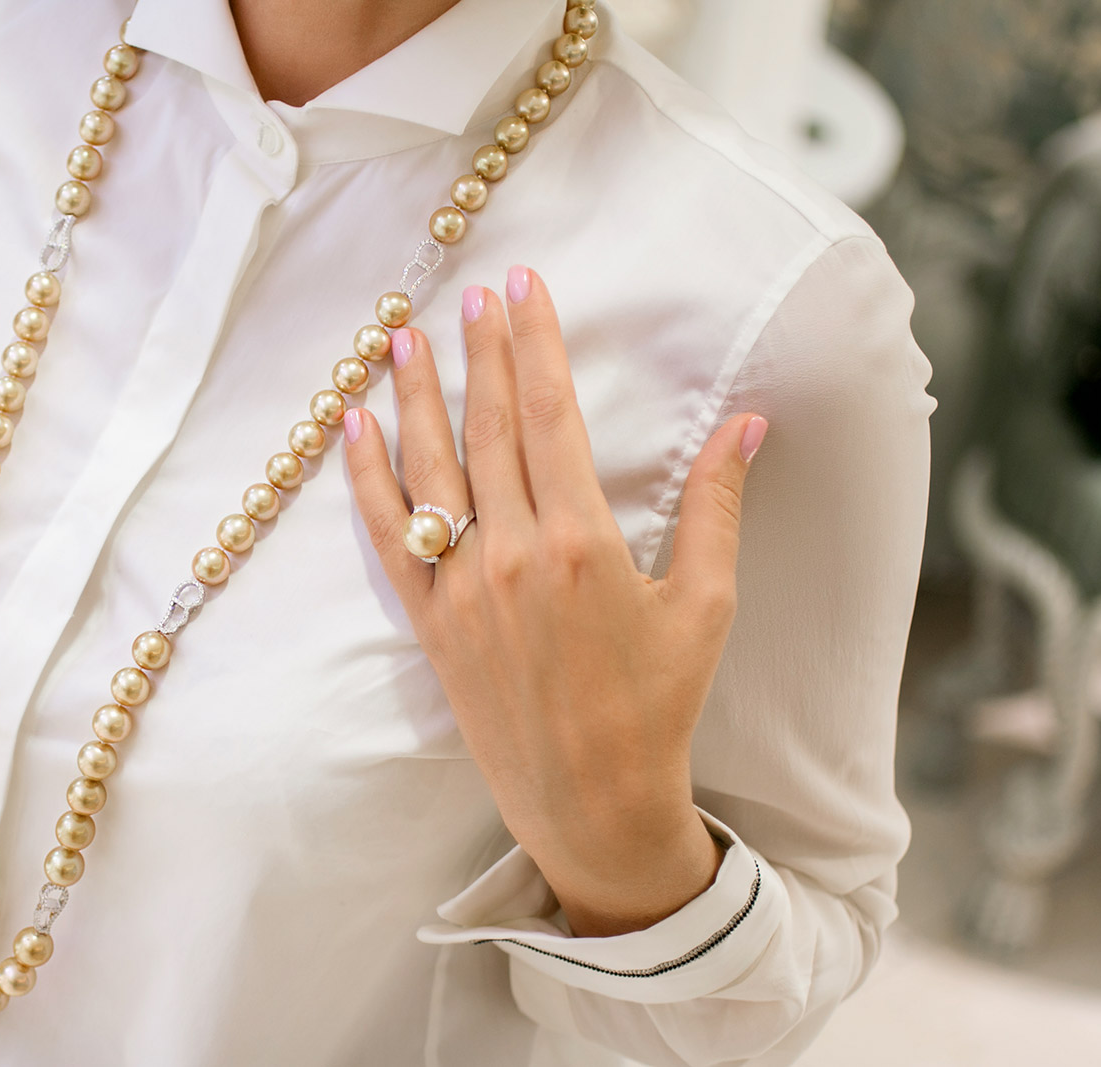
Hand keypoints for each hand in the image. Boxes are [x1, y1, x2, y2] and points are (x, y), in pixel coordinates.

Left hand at [342, 266, 768, 937]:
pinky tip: (353, 427)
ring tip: (405, 335)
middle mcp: (509, 554)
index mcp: (579, 542)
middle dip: (483, 351)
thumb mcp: (704, 605)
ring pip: (430, 469)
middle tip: (475, 292)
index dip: (536, 342)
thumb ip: (718, 507)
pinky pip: (388, 536)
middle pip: (489, 427)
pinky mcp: (430, 622)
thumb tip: (748, 421)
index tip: (525, 286)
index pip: (550, 414)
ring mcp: (461, 588)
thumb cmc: (658, 707)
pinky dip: (366, 478)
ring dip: (417, 396)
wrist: (591, 802)